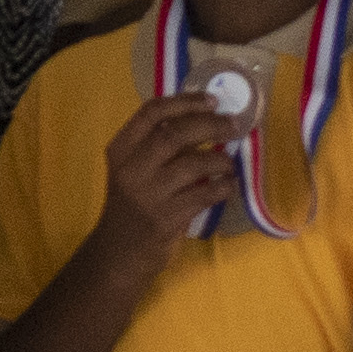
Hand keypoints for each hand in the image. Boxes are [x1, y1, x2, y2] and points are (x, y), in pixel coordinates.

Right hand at [97, 91, 244, 258]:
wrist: (120, 251)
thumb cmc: (131, 204)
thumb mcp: (133, 170)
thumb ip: (156, 147)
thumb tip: (202, 120)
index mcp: (120, 149)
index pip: (150, 113)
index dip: (184, 102)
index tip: (211, 100)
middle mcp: (131, 168)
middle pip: (174, 134)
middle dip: (209, 125)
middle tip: (232, 125)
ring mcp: (149, 194)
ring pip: (193, 164)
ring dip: (219, 161)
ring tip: (229, 164)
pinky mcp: (167, 218)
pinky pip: (205, 195)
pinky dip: (223, 187)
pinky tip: (229, 186)